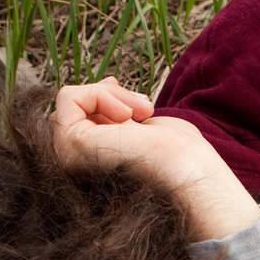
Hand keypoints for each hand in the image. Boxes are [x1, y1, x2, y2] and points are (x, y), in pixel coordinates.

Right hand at [49, 78, 259, 239]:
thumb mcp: (145, 127)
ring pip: (70, 100)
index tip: (140, 106)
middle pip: (74, 109)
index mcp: (94, 166)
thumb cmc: (180, 157)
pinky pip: (69, 98)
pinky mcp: (69, 146)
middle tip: (145, 109)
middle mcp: (75, 167)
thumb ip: (120, 113)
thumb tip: (107, 82)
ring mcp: (68, 158)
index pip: (82, 119)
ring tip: (143, 112)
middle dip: (109, 94)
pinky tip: (127, 116)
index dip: (107, 101)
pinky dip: (99, 94)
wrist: (191, 177)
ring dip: (110, 94)